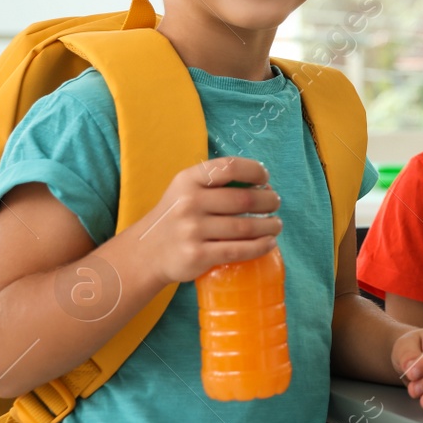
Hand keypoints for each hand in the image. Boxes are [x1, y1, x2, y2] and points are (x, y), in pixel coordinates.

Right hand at [122, 156, 281, 285]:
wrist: (146, 253)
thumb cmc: (177, 217)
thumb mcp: (185, 191)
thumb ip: (215, 183)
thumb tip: (263, 185)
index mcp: (187, 180)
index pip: (229, 167)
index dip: (255, 170)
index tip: (265, 179)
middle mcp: (188, 202)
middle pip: (244, 199)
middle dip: (268, 201)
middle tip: (275, 204)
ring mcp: (192, 230)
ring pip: (245, 227)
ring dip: (270, 225)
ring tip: (276, 225)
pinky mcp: (197, 255)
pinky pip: (239, 250)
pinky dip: (261, 246)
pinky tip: (269, 243)